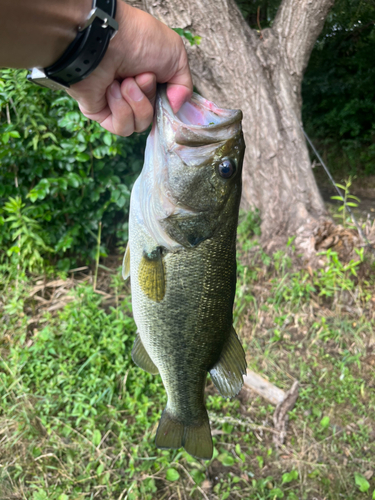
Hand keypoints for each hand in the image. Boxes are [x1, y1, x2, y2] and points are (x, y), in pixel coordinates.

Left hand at [67, 2, 192, 136]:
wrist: (104, 39)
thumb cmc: (138, 40)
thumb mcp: (176, 56)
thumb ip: (184, 86)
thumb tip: (175, 108)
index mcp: (149, 80)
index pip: (164, 106)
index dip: (167, 102)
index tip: (167, 90)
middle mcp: (132, 93)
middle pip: (152, 116)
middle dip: (149, 97)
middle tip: (140, 76)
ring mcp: (115, 104)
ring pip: (138, 126)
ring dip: (137, 104)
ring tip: (125, 82)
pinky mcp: (100, 113)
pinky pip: (122, 128)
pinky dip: (122, 111)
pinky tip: (112, 90)